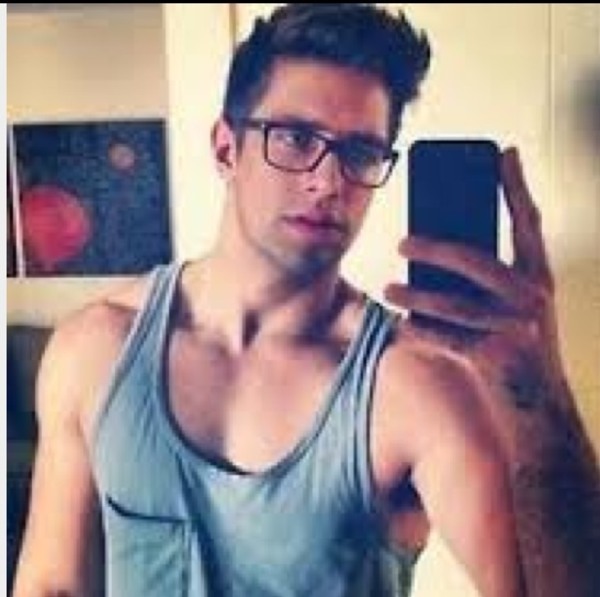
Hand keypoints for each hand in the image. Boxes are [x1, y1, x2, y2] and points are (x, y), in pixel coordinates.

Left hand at [385, 148, 574, 456]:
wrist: (539, 407)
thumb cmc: (518, 349)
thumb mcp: (514, 309)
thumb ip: (487, 281)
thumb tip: (434, 253)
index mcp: (538, 277)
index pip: (529, 222)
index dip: (515, 186)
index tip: (503, 152)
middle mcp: (532, 296)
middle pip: (476, 260)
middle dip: (435, 249)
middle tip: (401, 243)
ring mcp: (517, 327)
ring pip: (453, 303)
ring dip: (415, 296)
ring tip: (388, 290)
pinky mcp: (497, 356)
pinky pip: (447, 338)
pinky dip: (421, 332)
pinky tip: (402, 326)